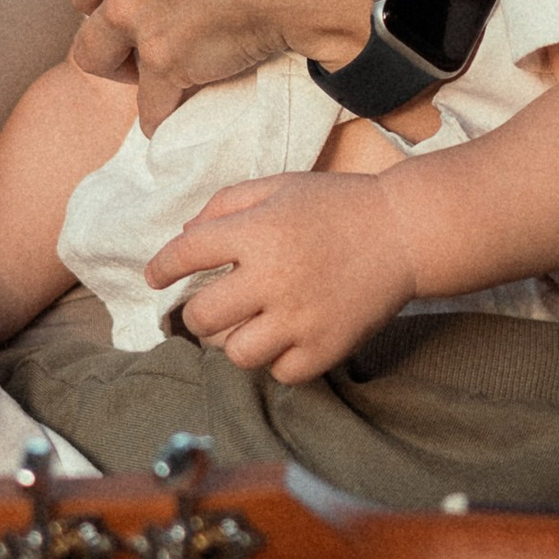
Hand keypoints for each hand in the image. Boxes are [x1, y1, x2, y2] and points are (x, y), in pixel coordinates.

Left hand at [147, 171, 415, 380]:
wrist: (403, 232)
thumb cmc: (337, 204)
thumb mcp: (280, 186)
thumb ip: (227, 204)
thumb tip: (185, 235)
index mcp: (259, 232)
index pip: (187, 254)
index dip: (162, 266)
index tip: (155, 277)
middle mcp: (273, 278)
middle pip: (202, 316)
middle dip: (196, 312)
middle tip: (210, 306)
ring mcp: (300, 319)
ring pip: (236, 353)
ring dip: (233, 340)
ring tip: (247, 325)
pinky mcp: (326, 348)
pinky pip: (280, 373)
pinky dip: (276, 360)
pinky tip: (284, 338)